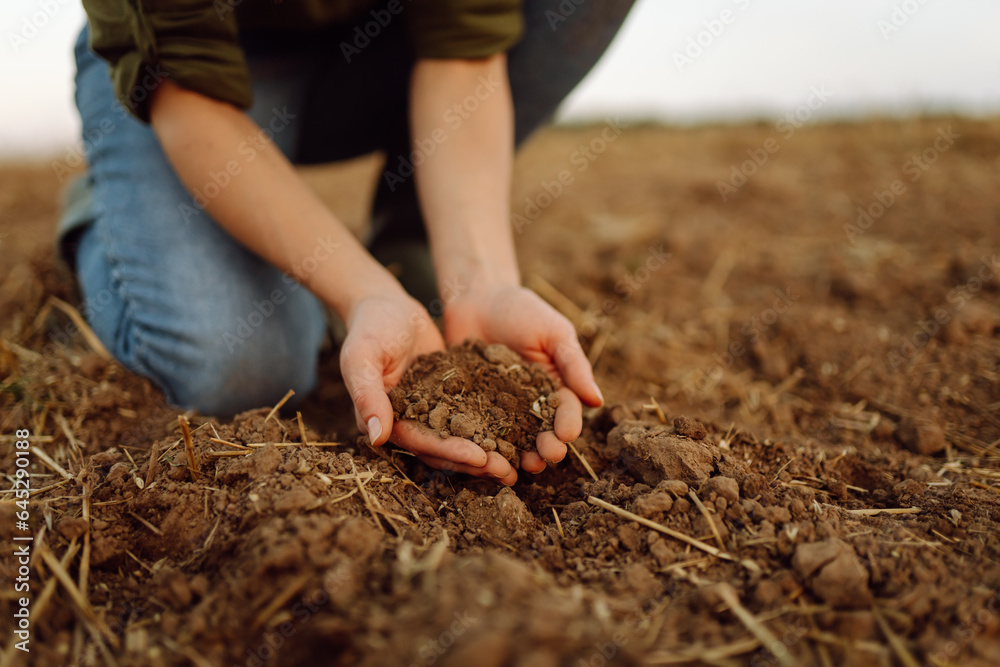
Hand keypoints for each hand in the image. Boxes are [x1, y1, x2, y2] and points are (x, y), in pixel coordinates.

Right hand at [339, 292, 516, 483]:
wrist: (386, 305)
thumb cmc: (370, 327)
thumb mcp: (361, 356)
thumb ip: (366, 394)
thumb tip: (376, 437)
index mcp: (385, 420)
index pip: (420, 443)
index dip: (450, 452)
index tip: (480, 457)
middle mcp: (407, 423)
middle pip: (443, 451)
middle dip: (475, 463)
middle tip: (509, 472)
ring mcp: (430, 412)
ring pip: (461, 441)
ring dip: (488, 453)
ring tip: (518, 464)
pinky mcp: (448, 398)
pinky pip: (472, 417)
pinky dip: (492, 427)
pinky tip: (520, 432)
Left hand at [443, 282, 603, 473]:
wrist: (476, 297)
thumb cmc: (522, 310)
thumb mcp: (553, 332)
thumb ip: (573, 364)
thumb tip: (597, 401)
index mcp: (555, 387)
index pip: (565, 411)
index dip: (568, 425)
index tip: (567, 435)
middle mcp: (529, 404)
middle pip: (541, 432)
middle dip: (546, 447)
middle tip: (545, 457)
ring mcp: (499, 408)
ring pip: (512, 439)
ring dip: (518, 455)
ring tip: (521, 465)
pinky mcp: (470, 408)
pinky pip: (478, 430)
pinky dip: (483, 445)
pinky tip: (485, 456)